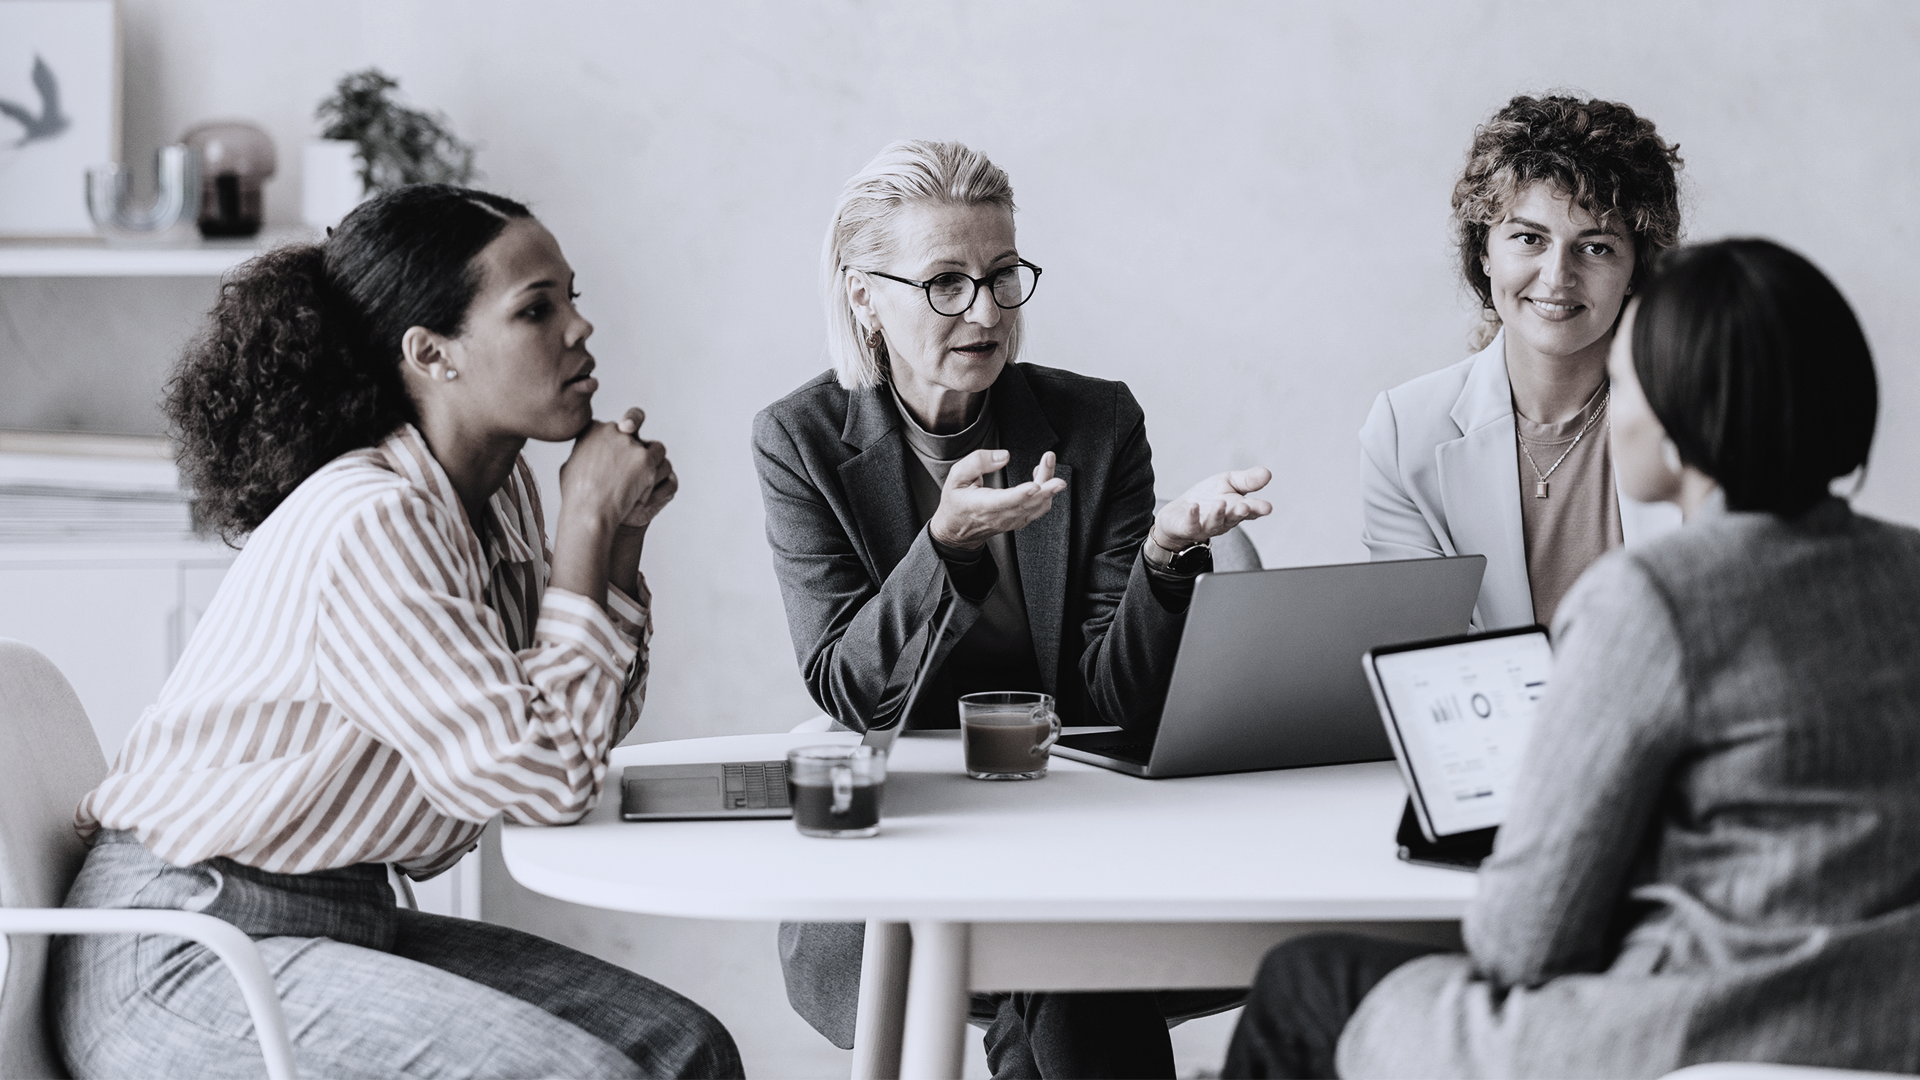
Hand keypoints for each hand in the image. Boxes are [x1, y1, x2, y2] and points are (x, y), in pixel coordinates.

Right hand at [558, 407, 671, 531]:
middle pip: (634, 429)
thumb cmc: (577, 496)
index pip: (611, 428)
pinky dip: (658, 472)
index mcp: (592, 429)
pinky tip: (651, 484)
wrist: (589, 512)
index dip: (615, 440)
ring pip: (654, 445)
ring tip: (646, 479)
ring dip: (653, 460)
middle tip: (636, 461)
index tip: (614, 458)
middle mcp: (612, 430)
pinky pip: (661, 458)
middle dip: (636, 444)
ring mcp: (630, 443)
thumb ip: (582, 454)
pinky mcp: (645, 458)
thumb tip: (585, 452)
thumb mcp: (569, 467)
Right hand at [928, 449, 1067, 550]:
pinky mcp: (1019, 521)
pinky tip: (1044, 478)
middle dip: (1045, 486)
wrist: (956, 530)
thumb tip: (1003, 457)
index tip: (1035, 485)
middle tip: (1052, 466)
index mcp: (982, 505)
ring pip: (1037, 506)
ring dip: (1048, 487)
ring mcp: (1011, 521)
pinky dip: (1046, 494)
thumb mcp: (956, 477)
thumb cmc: (956, 501)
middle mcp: (999, 516)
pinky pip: (1038, 509)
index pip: (1005, 501)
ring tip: (1048, 463)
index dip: (1022, 494)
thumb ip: (977, 462)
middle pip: (1028, 503)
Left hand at [1153, 467, 1272, 548]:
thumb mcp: (1228, 483)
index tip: (1267, 507)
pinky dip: (1193, 516)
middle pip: (1234, 518)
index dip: (1258, 509)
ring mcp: (1206, 526)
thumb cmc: (1208, 497)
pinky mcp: (1188, 528)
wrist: (1180, 513)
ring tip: (1220, 503)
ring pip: (1214, 523)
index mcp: (1237, 509)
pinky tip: (1194, 506)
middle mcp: (1224, 520)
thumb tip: (1268, 473)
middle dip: (1240, 513)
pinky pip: (1191, 525)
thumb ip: (1247, 481)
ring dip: (1218, 514)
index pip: (1251, 510)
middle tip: (1245, 507)